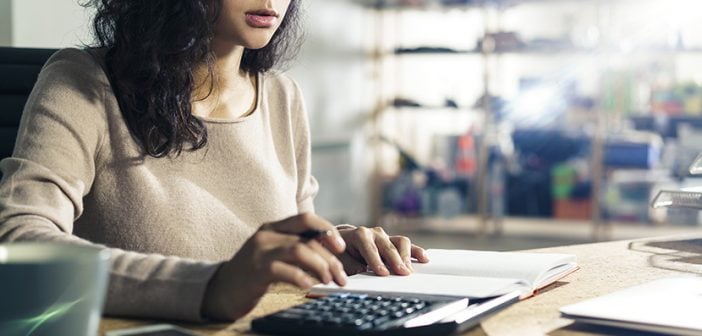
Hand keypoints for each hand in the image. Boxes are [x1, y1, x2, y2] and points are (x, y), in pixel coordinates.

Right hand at [201, 213, 347, 320]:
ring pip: (300, 251)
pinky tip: (309, 286)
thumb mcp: (273, 253)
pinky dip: (302, 277)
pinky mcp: (256, 270)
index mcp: (273, 227)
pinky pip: (285, 270)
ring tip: (329, 281)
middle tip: (342, 277)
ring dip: (321, 267)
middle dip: (330, 259)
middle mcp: (266, 235)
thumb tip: (331, 252)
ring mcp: (259, 251)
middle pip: (308, 240)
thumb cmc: (252, 274)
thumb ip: (295, 247)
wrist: (220, 291)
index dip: (327, 230)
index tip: (341, 248)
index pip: (306, 219)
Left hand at [336, 226, 428, 275]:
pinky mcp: (394, 243)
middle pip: (387, 245)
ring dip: (406, 257)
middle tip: (401, 273)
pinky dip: (416, 252)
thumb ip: (348, 265)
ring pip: (400, 242)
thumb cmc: (341, 253)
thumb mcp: (339, 259)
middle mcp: (374, 233)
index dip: (375, 260)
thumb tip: (359, 272)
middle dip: (395, 260)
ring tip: (409, 271)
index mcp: (358, 235)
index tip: (382, 272)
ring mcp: (386, 237)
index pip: (368, 247)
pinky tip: (424, 259)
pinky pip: (408, 246)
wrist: (343, 244)